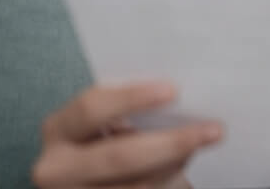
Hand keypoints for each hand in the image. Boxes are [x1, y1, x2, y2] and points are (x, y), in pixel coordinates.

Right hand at [32, 81, 222, 187]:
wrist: (97, 178)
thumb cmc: (111, 135)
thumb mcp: (110, 120)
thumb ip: (133, 111)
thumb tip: (186, 102)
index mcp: (60, 129)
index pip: (91, 108)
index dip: (132, 98)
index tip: (174, 90)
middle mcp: (56, 168)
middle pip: (119, 156)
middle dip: (172, 143)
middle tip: (213, 130)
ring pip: (137, 185)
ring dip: (176, 166)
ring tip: (201, 146)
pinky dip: (168, 183)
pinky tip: (182, 170)